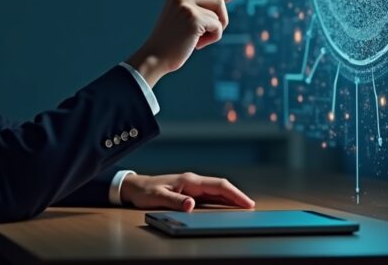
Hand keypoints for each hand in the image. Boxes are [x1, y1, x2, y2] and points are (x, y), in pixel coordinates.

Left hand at [119, 172, 255, 211]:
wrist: (135, 186)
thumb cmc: (145, 191)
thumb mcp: (158, 198)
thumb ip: (175, 201)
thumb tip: (191, 205)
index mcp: (189, 181)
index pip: (218, 185)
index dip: (234, 194)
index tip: (247, 203)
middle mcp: (193, 181)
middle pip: (221, 186)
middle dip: (237, 195)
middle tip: (251, 207)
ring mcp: (192, 185)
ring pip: (217, 190)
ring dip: (231, 198)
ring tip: (244, 207)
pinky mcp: (190, 191)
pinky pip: (210, 195)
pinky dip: (221, 200)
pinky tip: (227, 207)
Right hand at [126, 0, 250, 86]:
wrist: (155, 57)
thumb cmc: (173, 41)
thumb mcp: (192, 19)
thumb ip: (210, 4)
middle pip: (218, 0)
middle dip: (223, 18)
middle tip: (220, 22)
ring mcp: (187, 5)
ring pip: (219, 13)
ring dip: (216, 29)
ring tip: (199, 41)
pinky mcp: (194, 18)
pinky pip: (218, 26)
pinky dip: (213, 37)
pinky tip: (198, 45)